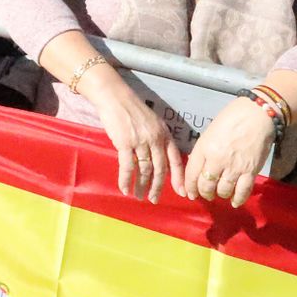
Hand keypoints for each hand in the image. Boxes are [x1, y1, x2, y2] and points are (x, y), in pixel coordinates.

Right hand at [85, 71, 184, 202]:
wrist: (114, 96)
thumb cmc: (131, 109)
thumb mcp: (152, 122)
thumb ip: (157, 139)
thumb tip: (159, 159)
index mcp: (164, 134)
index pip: (176, 159)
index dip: (179, 178)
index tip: (182, 192)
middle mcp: (155, 139)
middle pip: (160, 169)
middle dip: (158, 187)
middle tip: (154, 199)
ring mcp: (141, 141)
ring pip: (144, 170)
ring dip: (141, 186)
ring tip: (138, 196)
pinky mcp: (125, 143)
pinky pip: (127, 167)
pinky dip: (126, 180)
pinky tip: (124, 189)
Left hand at [182, 98, 276, 206]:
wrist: (257, 114)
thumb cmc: (231, 118)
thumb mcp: (210, 132)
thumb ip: (204, 151)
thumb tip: (201, 168)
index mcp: (204, 147)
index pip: (192, 173)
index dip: (190, 187)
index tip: (190, 193)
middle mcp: (217, 160)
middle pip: (206, 185)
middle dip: (204, 193)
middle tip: (207, 194)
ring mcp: (234, 167)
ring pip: (223, 191)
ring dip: (220, 195)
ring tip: (221, 194)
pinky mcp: (250, 171)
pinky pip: (242, 191)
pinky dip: (238, 199)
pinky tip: (235, 202)